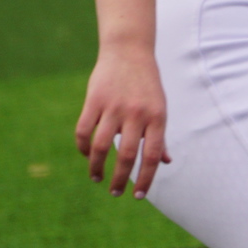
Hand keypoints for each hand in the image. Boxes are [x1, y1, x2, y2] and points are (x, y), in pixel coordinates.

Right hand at [74, 44, 170, 198]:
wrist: (129, 51)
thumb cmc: (147, 85)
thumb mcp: (159, 108)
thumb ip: (160, 136)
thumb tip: (165, 162)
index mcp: (157, 117)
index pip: (152, 156)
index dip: (146, 179)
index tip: (138, 196)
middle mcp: (137, 114)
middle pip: (127, 155)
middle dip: (120, 179)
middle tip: (115, 192)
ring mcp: (114, 107)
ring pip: (102, 146)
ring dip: (97, 168)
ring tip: (97, 178)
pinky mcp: (94, 101)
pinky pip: (84, 131)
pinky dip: (83, 148)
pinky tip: (86, 155)